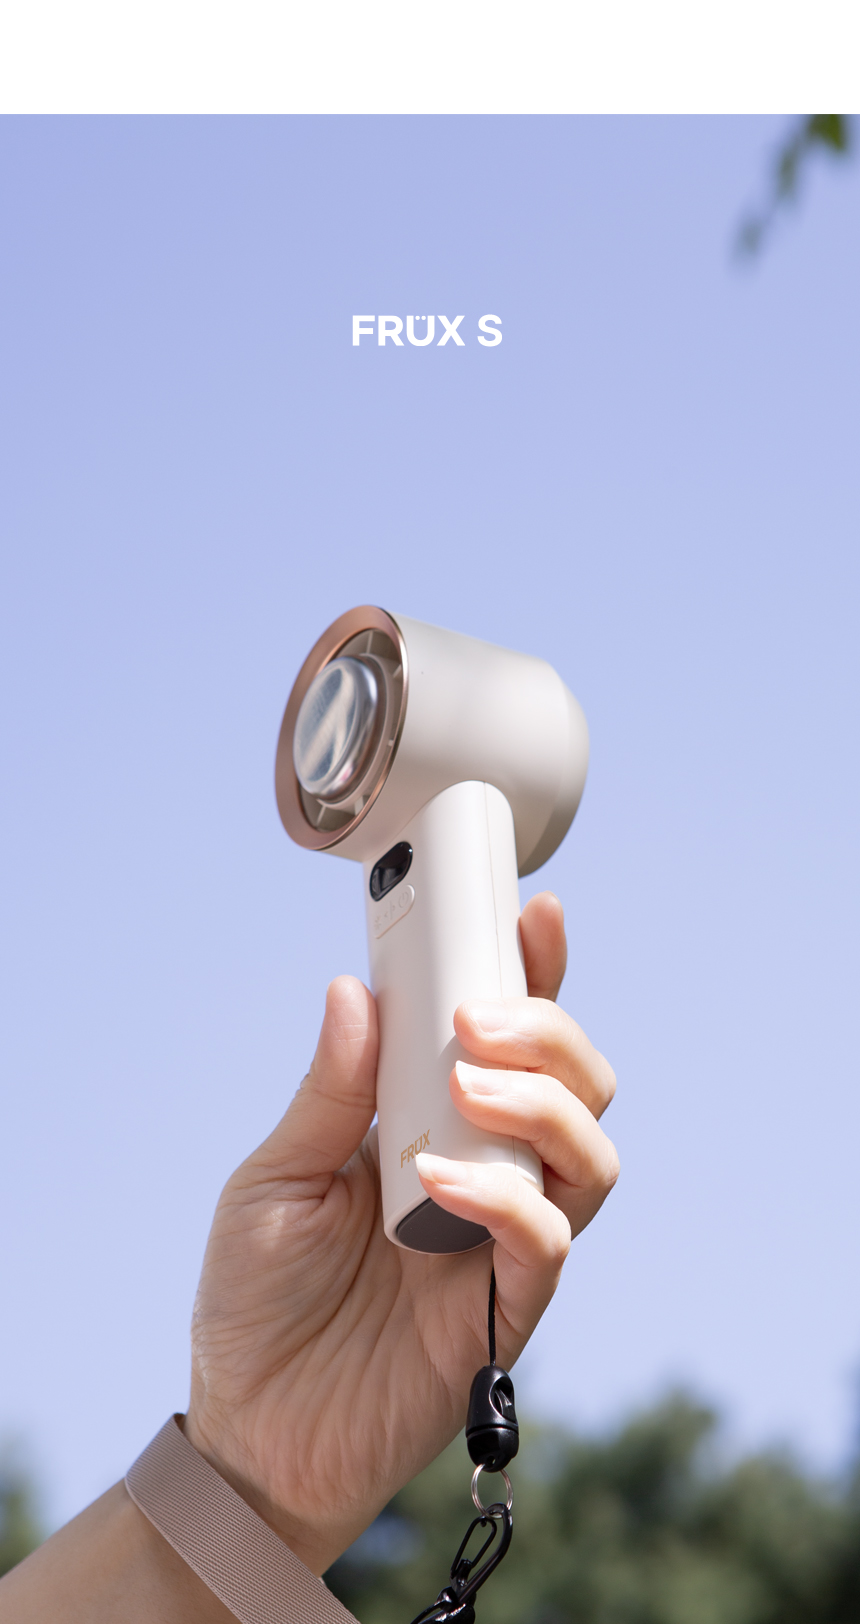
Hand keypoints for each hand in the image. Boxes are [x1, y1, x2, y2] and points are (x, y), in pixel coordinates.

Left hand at [185, 892, 617, 1574]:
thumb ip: (330, 1094)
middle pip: (576, 1083)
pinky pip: (549, 1241)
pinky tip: (440, 1181)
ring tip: (470, 1085)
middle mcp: (487, 1173)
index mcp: (432, 1126)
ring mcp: (504, 1240)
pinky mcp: (509, 1309)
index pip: (506, 1042)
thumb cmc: (257, 1299)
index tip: (533, 914)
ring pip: (590, 1153)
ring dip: (544, 1103)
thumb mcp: (273, 1180)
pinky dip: (508, 1197)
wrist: (252, 1430)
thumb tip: (357, 990)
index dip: (534, 975)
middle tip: (479, 1017)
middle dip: (549, 1031)